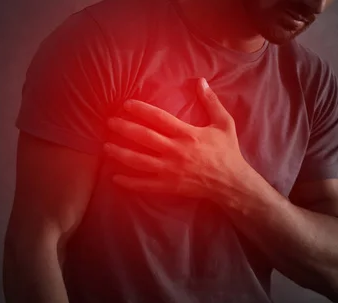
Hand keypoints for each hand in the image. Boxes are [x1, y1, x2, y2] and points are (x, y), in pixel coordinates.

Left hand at [104, 78, 254, 201]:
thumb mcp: (224, 123)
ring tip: (106, 147)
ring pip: (140, 161)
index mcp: (187, 134)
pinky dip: (129, 182)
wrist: (231, 183)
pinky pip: (145, 184)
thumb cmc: (227, 152)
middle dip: (124, 129)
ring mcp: (171, 170)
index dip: (141, 110)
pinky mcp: (170, 186)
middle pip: (144, 137)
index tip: (126, 104)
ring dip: (121, 154)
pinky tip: (115, 178)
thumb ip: (211, 102)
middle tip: (109, 122)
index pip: (159, 119)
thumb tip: (200, 80)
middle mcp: (176, 151)